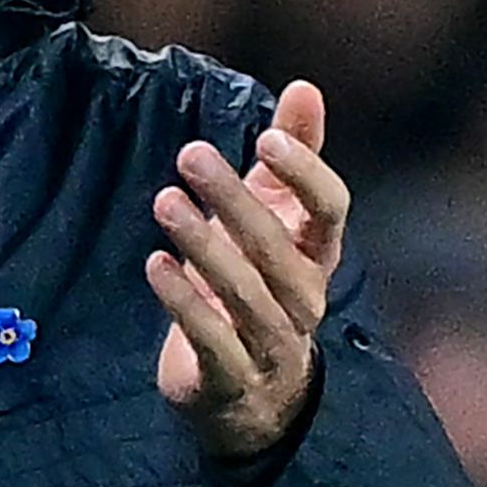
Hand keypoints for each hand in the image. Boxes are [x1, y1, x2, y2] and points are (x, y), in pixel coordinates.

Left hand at [146, 81, 349, 457]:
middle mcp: (305, 300)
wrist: (253, 398)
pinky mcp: (232, 376)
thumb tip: (305, 88)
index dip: (305, 174)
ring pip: (245, 293)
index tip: (267, 137)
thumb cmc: (262, 284)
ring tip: (165, 201)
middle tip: (191, 154)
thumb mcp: (276, 218)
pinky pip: (211, 337)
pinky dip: (182, 300)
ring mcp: (273, 343)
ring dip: (204, 244)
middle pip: (277, 249)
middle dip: (235, 200)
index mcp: (319, 256)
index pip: (331, 211)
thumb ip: (293, 154)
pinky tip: (155, 262)